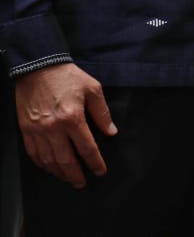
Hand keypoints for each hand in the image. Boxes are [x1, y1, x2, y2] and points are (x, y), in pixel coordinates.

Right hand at [15, 63, 115, 187]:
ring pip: (48, 161)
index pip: (87, 148)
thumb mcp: (93, 89)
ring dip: (59, 173)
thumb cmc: (68, 77)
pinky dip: (42, 164)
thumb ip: (102, 113)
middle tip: (83, 183)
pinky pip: (33, 154)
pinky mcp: (26, 130)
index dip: (95, 163)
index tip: (100, 171)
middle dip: (76, 175)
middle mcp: (54, 128)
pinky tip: (50, 168)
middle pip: (66, 161)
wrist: (39, 67)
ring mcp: (38, 131)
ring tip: (68, 178)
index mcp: (73, 118)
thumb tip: (111, 132)